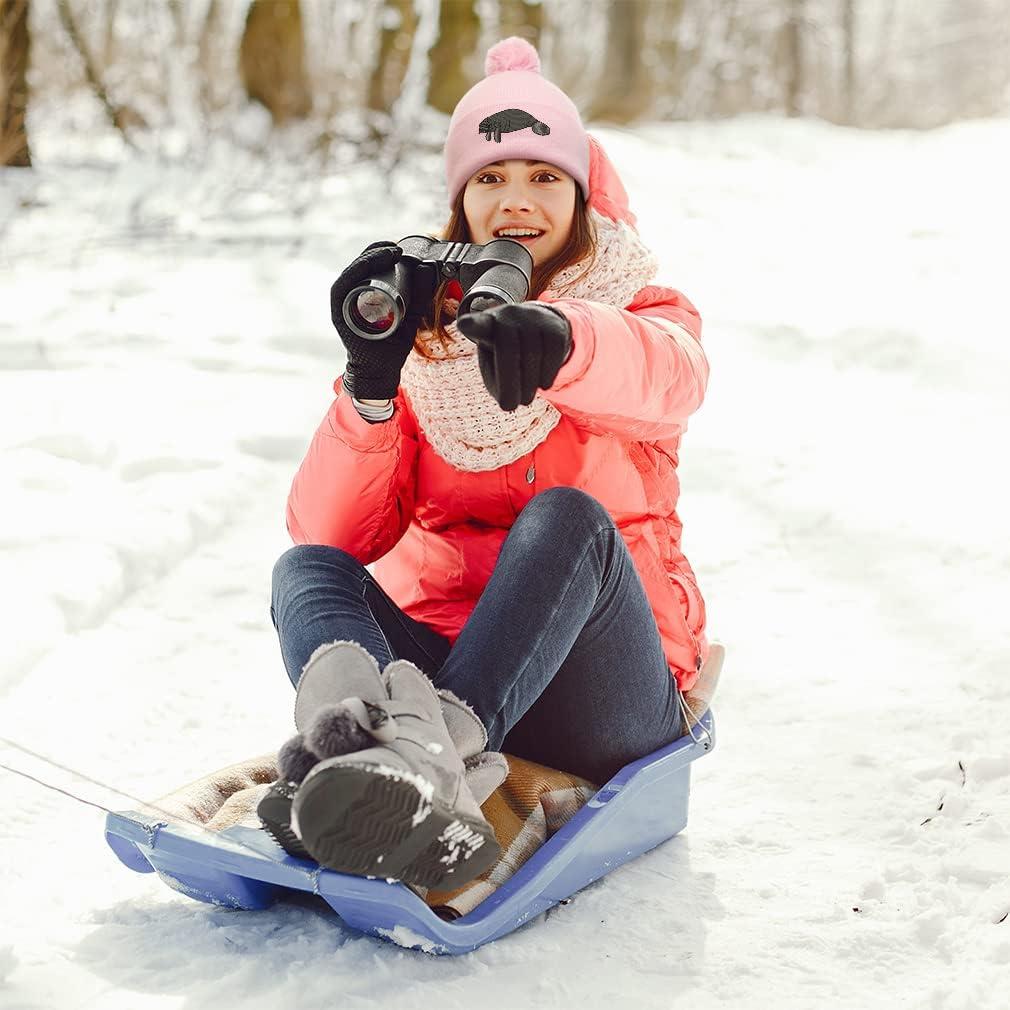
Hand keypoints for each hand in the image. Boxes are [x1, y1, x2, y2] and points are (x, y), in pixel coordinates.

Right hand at [330, 241, 420, 400]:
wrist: (381, 371)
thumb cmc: (391, 344)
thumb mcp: (411, 314)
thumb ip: (420, 295)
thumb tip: (428, 268)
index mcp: (365, 295)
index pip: (369, 266)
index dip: (381, 253)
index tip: (398, 248)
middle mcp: (351, 297)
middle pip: (359, 266)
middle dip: (377, 252)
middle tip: (396, 249)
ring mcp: (343, 305)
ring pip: (351, 273)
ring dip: (368, 258)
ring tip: (387, 253)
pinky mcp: (339, 313)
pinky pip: (342, 287)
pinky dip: (354, 273)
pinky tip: (367, 265)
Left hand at [456, 302, 571, 411]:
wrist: (538, 332)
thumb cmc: (507, 358)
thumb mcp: (495, 372)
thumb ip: (496, 387)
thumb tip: (509, 400)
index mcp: (485, 326)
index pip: (478, 324)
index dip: (471, 324)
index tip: (464, 324)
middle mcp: (508, 316)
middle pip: (508, 349)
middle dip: (509, 382)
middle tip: (510, 407)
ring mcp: (531, 317)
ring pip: (533, 352)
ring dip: (530, 383)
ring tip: (525, 400)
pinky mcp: (553, 325)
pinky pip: (553, 351)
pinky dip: (548, 373)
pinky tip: (543, 385)